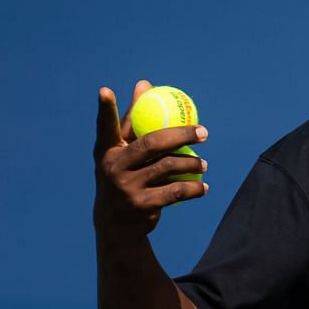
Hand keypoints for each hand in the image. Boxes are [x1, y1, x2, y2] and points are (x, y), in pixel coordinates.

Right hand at [93, 80, 208, 236]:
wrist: (117, 224)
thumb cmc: (124, 176)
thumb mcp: (123, 152)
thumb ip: (134, 121)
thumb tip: (144, 84)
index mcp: (107, 151)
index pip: (105, 126)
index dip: (105, 109)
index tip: (105, 90)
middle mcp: (113, 167)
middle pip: (151, 143)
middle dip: (181, 134)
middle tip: (203, 132)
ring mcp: (126, 187)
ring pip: (168, 166)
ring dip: (192, 163)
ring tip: (203, 164)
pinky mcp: (142, 205)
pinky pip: (176, 191)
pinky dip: (194, 188)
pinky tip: (203, 187)